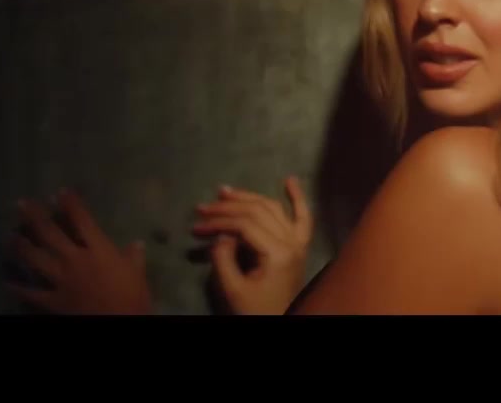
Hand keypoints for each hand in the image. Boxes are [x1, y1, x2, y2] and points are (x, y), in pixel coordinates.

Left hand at [8, 189, 153, 314]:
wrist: (118, 322)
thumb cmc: (132, 297)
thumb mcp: (137, 274)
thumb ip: (134, 257)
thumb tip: (137, 243)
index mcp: (98, 249)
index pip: (82, 220)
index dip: (70, 204)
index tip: (60, 192)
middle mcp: (75, 259)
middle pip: (50, 233)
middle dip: (34, 217)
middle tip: (21, 204)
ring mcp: (60, 279)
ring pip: (35, 258)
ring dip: (21, 246)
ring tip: (10, 236)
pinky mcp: (52, 300)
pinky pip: (31, 292)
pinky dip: (18, 288)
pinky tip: (8, 282)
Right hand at [193, 176, 312, 314]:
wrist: (278, 321)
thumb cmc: (255, 309)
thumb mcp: (233, 288)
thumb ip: (223, 258)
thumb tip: (221, 234)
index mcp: (278, 253)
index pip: (245, 224)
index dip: (219, 221)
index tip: (197, 226)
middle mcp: (293, 242)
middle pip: (258, 211)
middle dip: (228, 207)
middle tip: (203, 207)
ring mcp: (299, 242)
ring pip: (274, 208)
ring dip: (250, 197)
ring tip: (225, 192)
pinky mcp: (300, 245)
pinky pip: (304, 217)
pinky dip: (297, 197)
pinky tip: (290, 180)